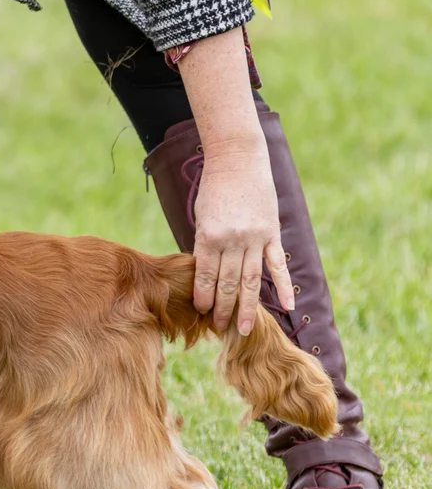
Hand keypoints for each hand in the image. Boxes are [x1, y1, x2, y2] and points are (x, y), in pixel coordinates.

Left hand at [192, 141, 293, 334]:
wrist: (238, 159)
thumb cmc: (213, 189)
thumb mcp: (201, 219)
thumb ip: (205, 247)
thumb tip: (206, 278)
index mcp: (209, 237)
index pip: (205, 277)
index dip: (203, 298)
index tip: (201, 313)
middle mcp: (233, 241)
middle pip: (228, 284)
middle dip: (223, 309)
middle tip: (220, 329)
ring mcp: (255, 238)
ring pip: (251, 280)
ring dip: (248, 306)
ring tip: (245, 329)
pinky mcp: (272, 232)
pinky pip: (278, 264)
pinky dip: (284, 286)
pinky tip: (287, 306)